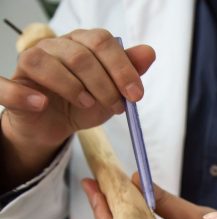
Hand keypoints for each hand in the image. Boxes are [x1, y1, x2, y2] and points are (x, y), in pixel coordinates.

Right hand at [0, 29, 154, 188]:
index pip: (103, 42)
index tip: (136, 95)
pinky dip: (25, 95)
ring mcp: (31, 62)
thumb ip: (130, 71)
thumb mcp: (113, 91)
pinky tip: (43, 103)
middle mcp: (55, 46)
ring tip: (87, 104)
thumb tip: (149, 52)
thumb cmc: (84, 103)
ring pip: (47, 63)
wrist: (56, 126)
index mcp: (82, 43)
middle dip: (104, 84)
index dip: (122, 68)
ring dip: (72, 87)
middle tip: (116, 107)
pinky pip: (7, 84)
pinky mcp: (12, 84)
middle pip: (80, 55)